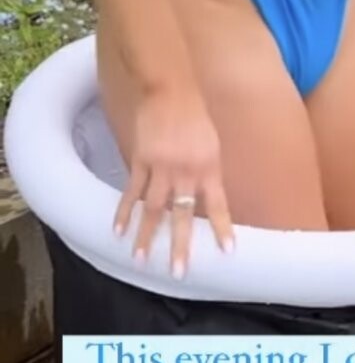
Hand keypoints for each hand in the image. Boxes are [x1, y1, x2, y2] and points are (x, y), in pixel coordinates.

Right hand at [113, 81, 234, 277]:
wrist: (169, 90)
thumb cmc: (195, 117)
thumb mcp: (212, 145)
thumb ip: (209, 174)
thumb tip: (207, 201)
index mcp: (209, 168)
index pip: (218, 205)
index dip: (222, 228)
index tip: (227, 252)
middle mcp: (186, 172)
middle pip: (183, 215)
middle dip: (180, 245)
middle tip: (178, 272)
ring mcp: (161, 167)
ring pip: (153, 209)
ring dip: (147, 236)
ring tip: (142, 260)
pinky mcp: (140, 161)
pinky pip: (132, 191)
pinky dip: (124, 212)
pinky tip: (118, 231)